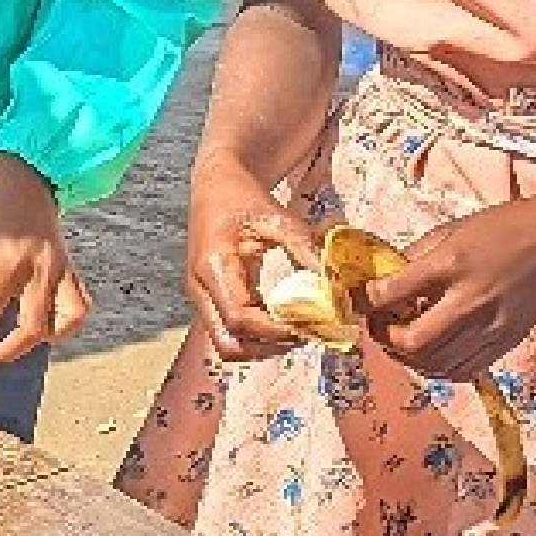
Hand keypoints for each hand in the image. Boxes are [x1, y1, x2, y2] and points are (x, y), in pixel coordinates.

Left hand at [0, 154, 90, 366]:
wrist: (25, 170)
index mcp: (9, 259)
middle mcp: (41, 269)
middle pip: (30, 328)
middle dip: (3, 351)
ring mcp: (61, 269)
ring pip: (62, 323)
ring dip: (38, 342)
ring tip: (13, 345)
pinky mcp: (71, 267)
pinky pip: (79, 306)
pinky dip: (66, 325)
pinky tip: (45, 329)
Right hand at [185, 153, 312, 363]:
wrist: (214, 186)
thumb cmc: (243, 198)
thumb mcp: (275, 215)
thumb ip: (303, 245)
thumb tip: (334, 281)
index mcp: (213, 267)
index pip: (240, 319)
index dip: (276, 331)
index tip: (312, 326)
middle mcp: (201, 288)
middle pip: (228, 344)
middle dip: (268, 349)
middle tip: (305, 336)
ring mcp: (202, 296)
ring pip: (227, 344)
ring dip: (262, 347)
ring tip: (298, 331)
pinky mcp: (209, 299)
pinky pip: (230, 331)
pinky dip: (257, 336)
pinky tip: (286, 321)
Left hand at [359, 197, 535, 379]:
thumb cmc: (502, 229)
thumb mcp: (449, 232)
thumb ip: (414, 258)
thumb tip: (382, 278)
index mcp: (449, 265)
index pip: (391, 294)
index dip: (366, 301)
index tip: (362, 298)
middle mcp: (469, 302)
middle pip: (412, 342)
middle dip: (384, 338)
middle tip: (378, 325)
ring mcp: (491, 327)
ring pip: (435, 364)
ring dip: (408, 357)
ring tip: (401, 339)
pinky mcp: (506, 342)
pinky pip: (463, 370)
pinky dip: (438, 367)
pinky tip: (431, 352)